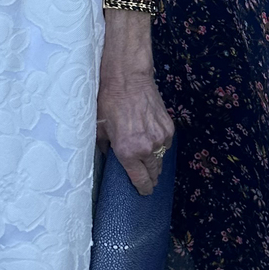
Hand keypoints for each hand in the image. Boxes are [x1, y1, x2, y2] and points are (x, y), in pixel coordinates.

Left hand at [96, 14, 174, 192]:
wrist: (127, 78)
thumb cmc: (109, 102)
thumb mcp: (99, 128)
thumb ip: (105, 149)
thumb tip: (108, 160)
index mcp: (128, 152)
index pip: (141, 181)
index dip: (142, 189)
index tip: (143, 192)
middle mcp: (147, 148)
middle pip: (154, 173)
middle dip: (149, 177)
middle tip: (144, 177)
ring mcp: (161, 137)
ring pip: (161, 159)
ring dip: (154, 160)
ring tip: (145, 156)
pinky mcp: (168, 127)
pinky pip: (166, 144)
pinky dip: (160, 145)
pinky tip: (150, 139)